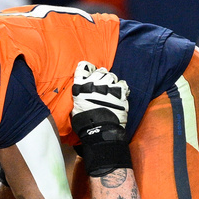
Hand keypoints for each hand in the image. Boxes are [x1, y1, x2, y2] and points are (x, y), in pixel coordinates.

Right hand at [71, 61, 131, 176]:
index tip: (89, 72)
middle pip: (100, 71)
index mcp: (81, 86)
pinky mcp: (120, 92)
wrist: (99, 131)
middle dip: (101, 77)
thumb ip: (79, 97)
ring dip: (111, 82)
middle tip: (102, 85)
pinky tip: (120, 93)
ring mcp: (108, 86)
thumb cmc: (84, 123)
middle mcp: (94, 82)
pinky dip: (121, 87)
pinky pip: (122, 84)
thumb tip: (81, 96)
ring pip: (112, 76)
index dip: (87, 68)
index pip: (83, 68)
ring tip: (111, 91)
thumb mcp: (75, 108)